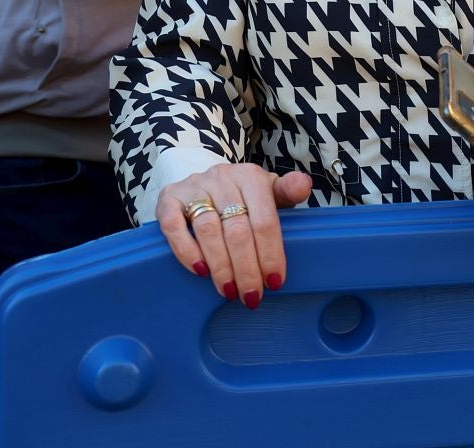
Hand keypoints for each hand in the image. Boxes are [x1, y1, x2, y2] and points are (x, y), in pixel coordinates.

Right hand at [155, 163, 312, 305]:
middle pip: (237, 230)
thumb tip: (304, 185)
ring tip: (229, 291)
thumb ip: (287, 191)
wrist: (205, 181)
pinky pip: (174, 227)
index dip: (270, 254)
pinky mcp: (168, 199)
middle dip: (246, 269)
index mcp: (251, 176)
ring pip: (208, 231)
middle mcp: (222, 178)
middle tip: (251, 296)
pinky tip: (200, 271)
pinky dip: (186, 251)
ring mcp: (193, 187)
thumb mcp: (268, 192)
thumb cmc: (244, 195)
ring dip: (221, 267)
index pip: (264, 220)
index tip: (274, 282)